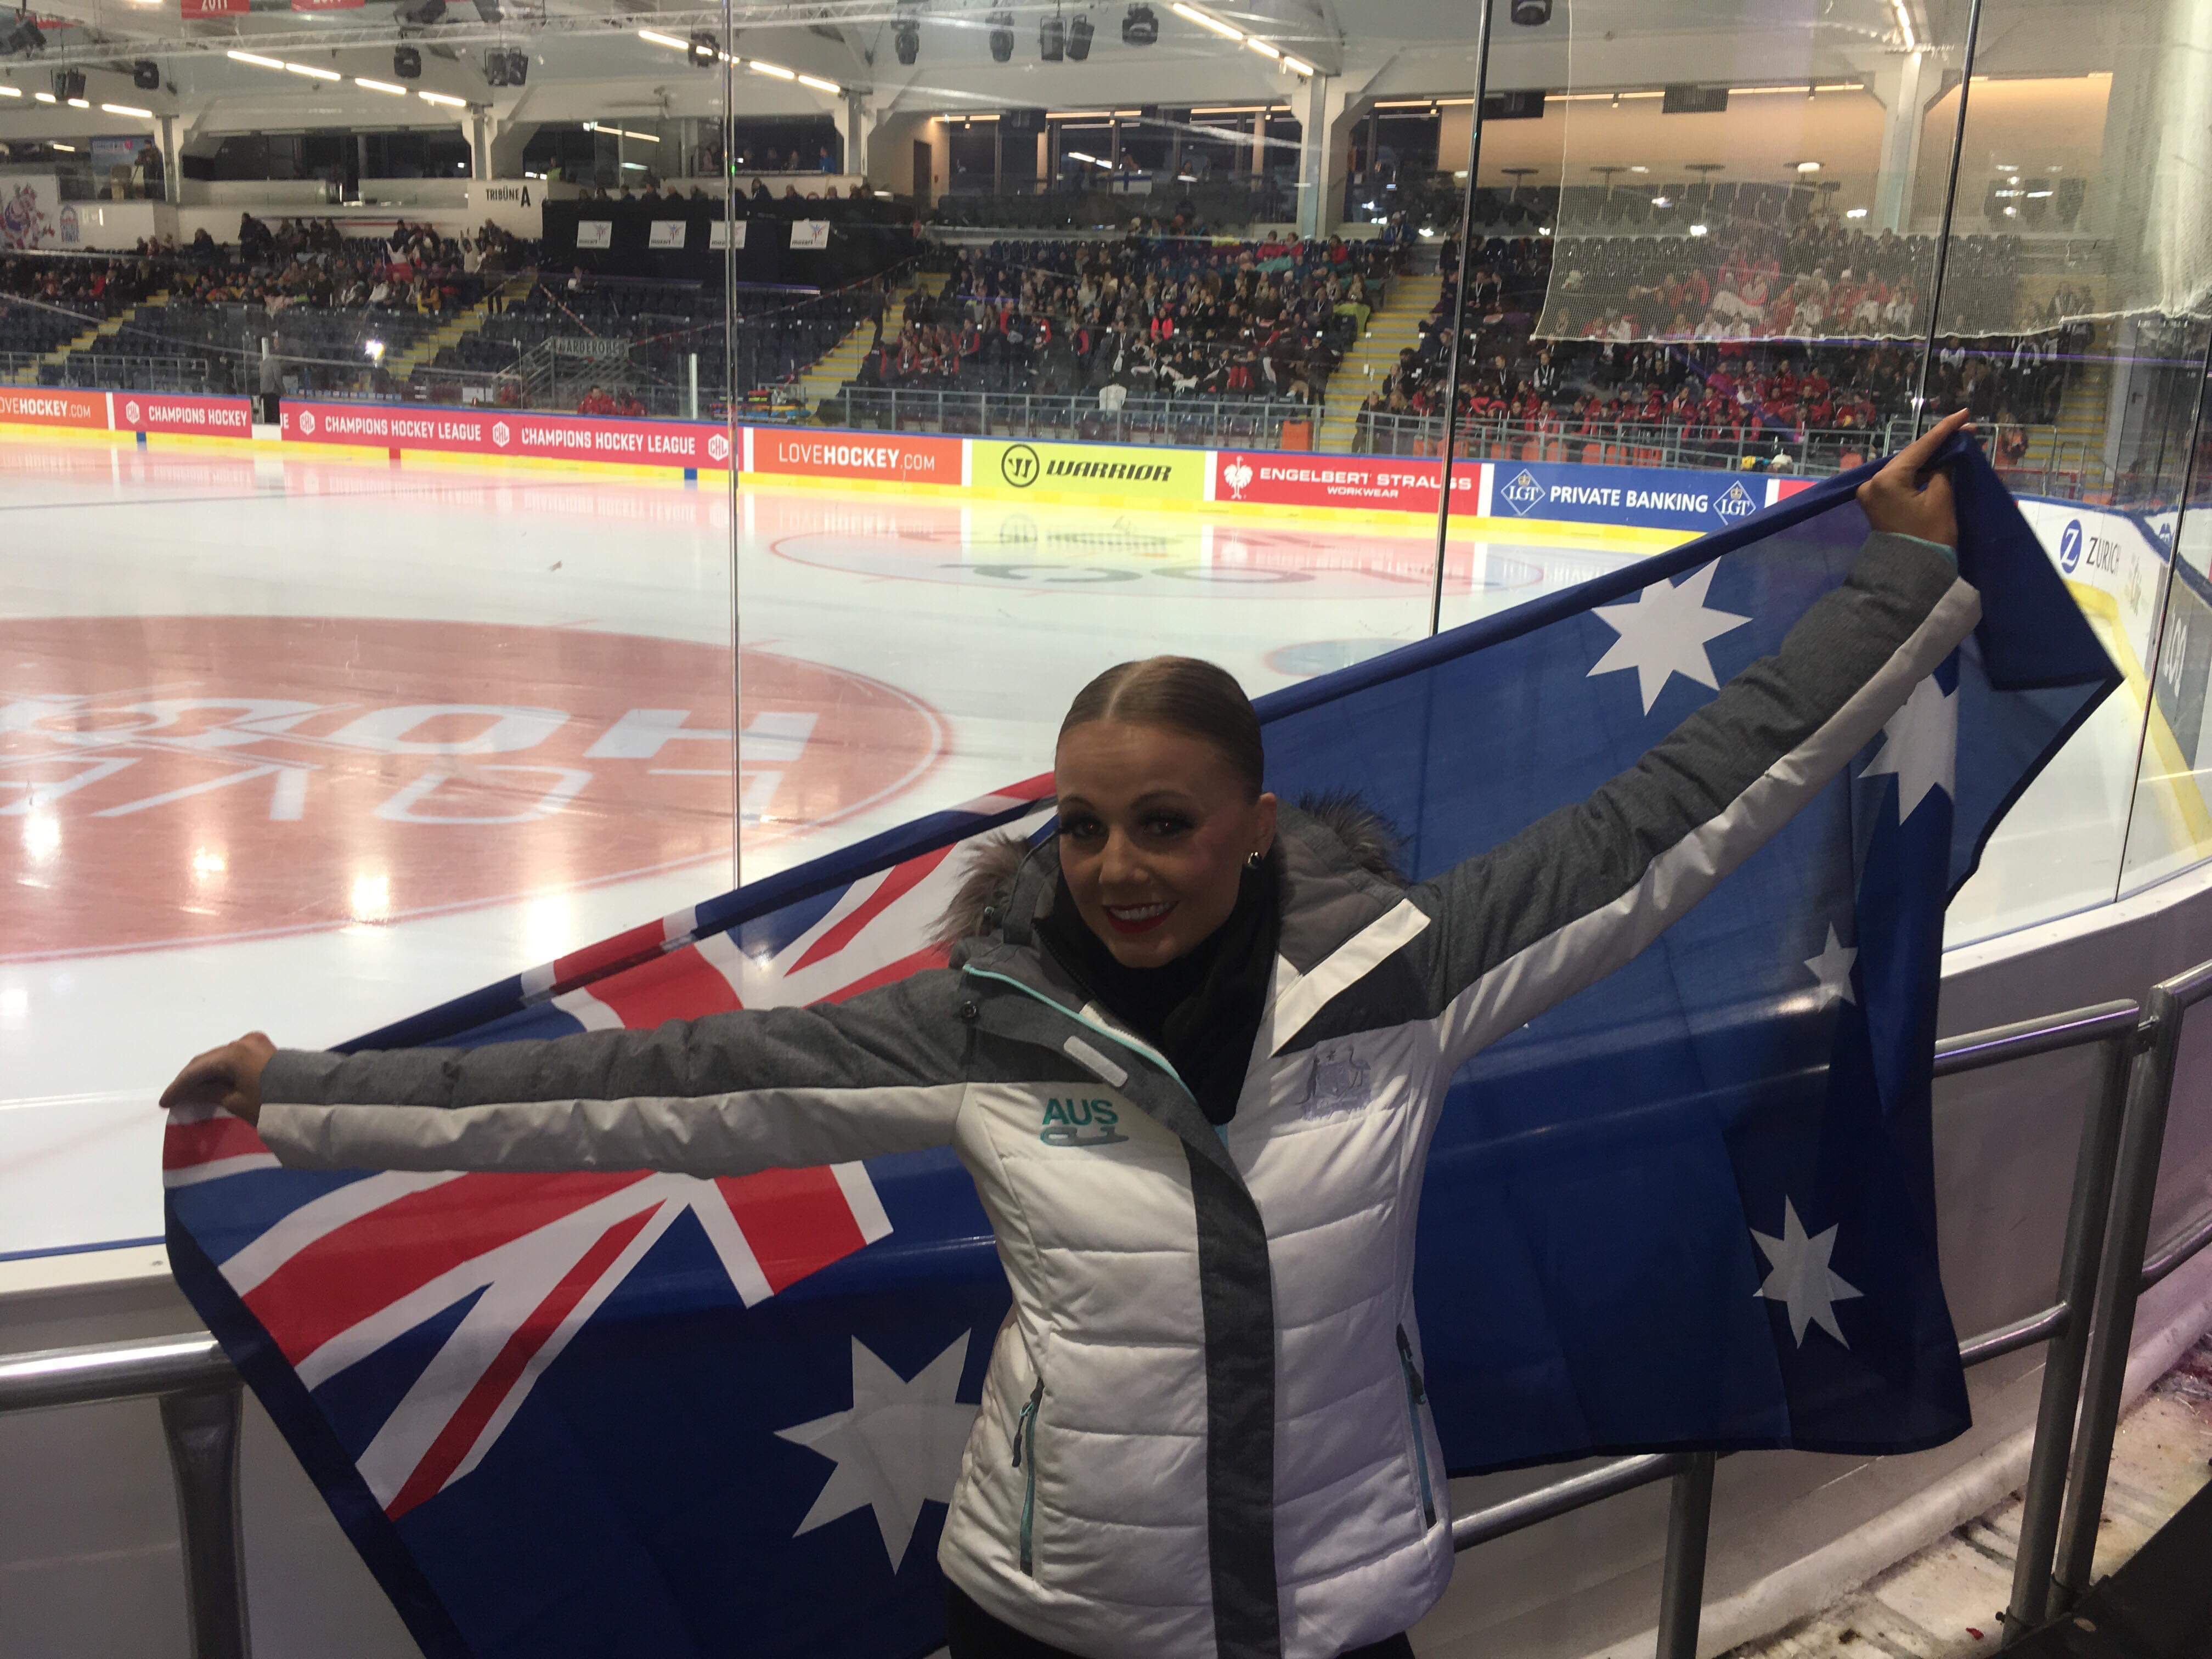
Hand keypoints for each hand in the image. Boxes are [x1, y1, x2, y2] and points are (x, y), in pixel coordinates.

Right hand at [160, 1032, 275, 1127]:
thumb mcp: (237, 1103)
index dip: (179, 1086)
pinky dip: (222, 1071)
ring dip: (206, 1074)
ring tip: (190, 1092)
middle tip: (174, 1097)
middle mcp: (243, 1041)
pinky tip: (212, 1083)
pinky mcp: (266, 1049)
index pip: (197, 1069)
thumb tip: (191, 1092)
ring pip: (221, 1058)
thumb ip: (210, 1094)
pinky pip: (235, 1059)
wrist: (314, 1099)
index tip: (164, 1102)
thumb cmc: (273, 1104)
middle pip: (209, 1060)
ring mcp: (256, 1043)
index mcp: (233, 1053)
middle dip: (191, 1079)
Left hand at [1858, 408, 1972, 547]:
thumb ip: (1944, 469)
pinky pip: (1900, 481)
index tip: (1963, 415)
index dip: (1944, 431)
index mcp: (1885, 480)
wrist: (1910, 575)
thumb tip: (1948, 453)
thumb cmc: (1929, 537)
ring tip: (1956, 444)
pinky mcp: (1877, 503)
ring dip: (1929, 458)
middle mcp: (1872, 483)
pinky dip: (1919, 473)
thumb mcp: (1941, 499)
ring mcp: (1871, 494)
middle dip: (1937, 444)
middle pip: (1910, 457)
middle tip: (1965, 429)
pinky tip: (1938, 463)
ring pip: (1905, 468)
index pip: (1919, 448)